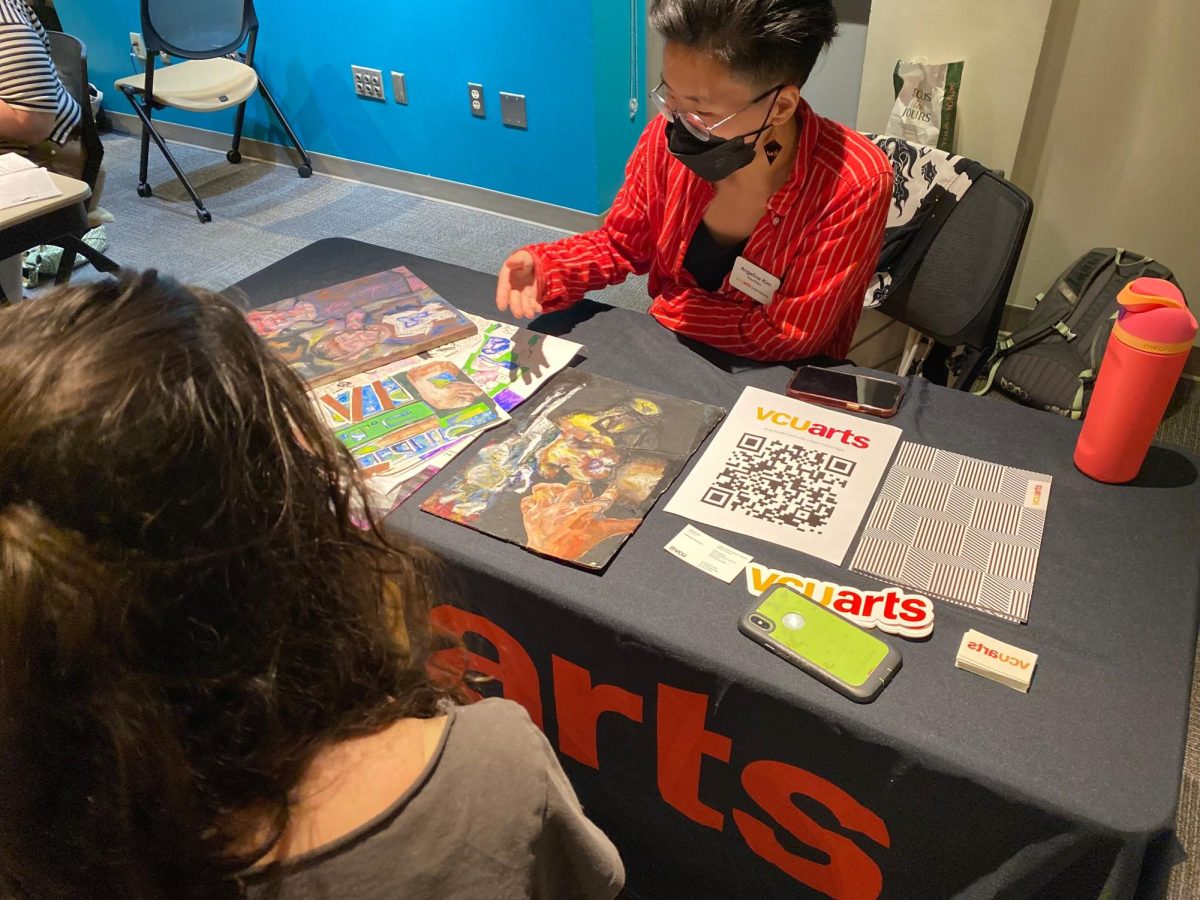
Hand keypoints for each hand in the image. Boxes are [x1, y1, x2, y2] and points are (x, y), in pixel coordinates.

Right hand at [495, 250, 542, 319]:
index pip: (503, 288)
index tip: (501, 307)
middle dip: (516, 307)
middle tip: (519, 314)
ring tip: (530, 314)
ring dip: (526, 310)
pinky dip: (535, 307)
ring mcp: (522, 293)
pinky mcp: (531, 296)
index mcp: (507, 277)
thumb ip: (517, 260)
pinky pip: (532, 303)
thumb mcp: (523, 256)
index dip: (502, 297)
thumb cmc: (527, 258)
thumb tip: (510, 263)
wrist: (537, 262)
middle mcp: (513, 287)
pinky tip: (538, 309)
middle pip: (513, 298)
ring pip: (523, 303)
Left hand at [520, 481, 639, 560]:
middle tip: (584, 496)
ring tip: (559, 494)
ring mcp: (546, 508)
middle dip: (581, 490)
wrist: (550, 559)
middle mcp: (565, 506)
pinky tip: (539, 503)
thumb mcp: (600, 535)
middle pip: (575, 488)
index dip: (609, 496)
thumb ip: (620, 527)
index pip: (602, 499)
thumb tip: (638, 524)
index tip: (612, 493)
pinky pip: (527, 500)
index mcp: (583, 512)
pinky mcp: (531, 513)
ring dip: (553, 490)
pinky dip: (532, 501)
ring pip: (546, 489)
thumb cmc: (575, 546)